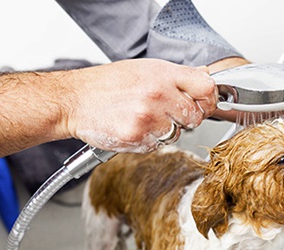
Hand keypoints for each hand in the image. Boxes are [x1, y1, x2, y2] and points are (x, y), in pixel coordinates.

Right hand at [63, 59, 217, 152]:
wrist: (75, 100)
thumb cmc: (107, 84)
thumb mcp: (144, 69)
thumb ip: (176, 75)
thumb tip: (204, 76)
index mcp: (162, 74)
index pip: (206, 87)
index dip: (208, 98)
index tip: (203, 102)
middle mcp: (158, 95)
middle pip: (195, 115)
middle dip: (185, 117)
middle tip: (166, 112)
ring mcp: (148, 118)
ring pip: (177, 134)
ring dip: (165, 131)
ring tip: (144, 118)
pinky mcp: (137, 137)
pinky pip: (158, 146)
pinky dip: (149, 141)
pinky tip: (134, 127)